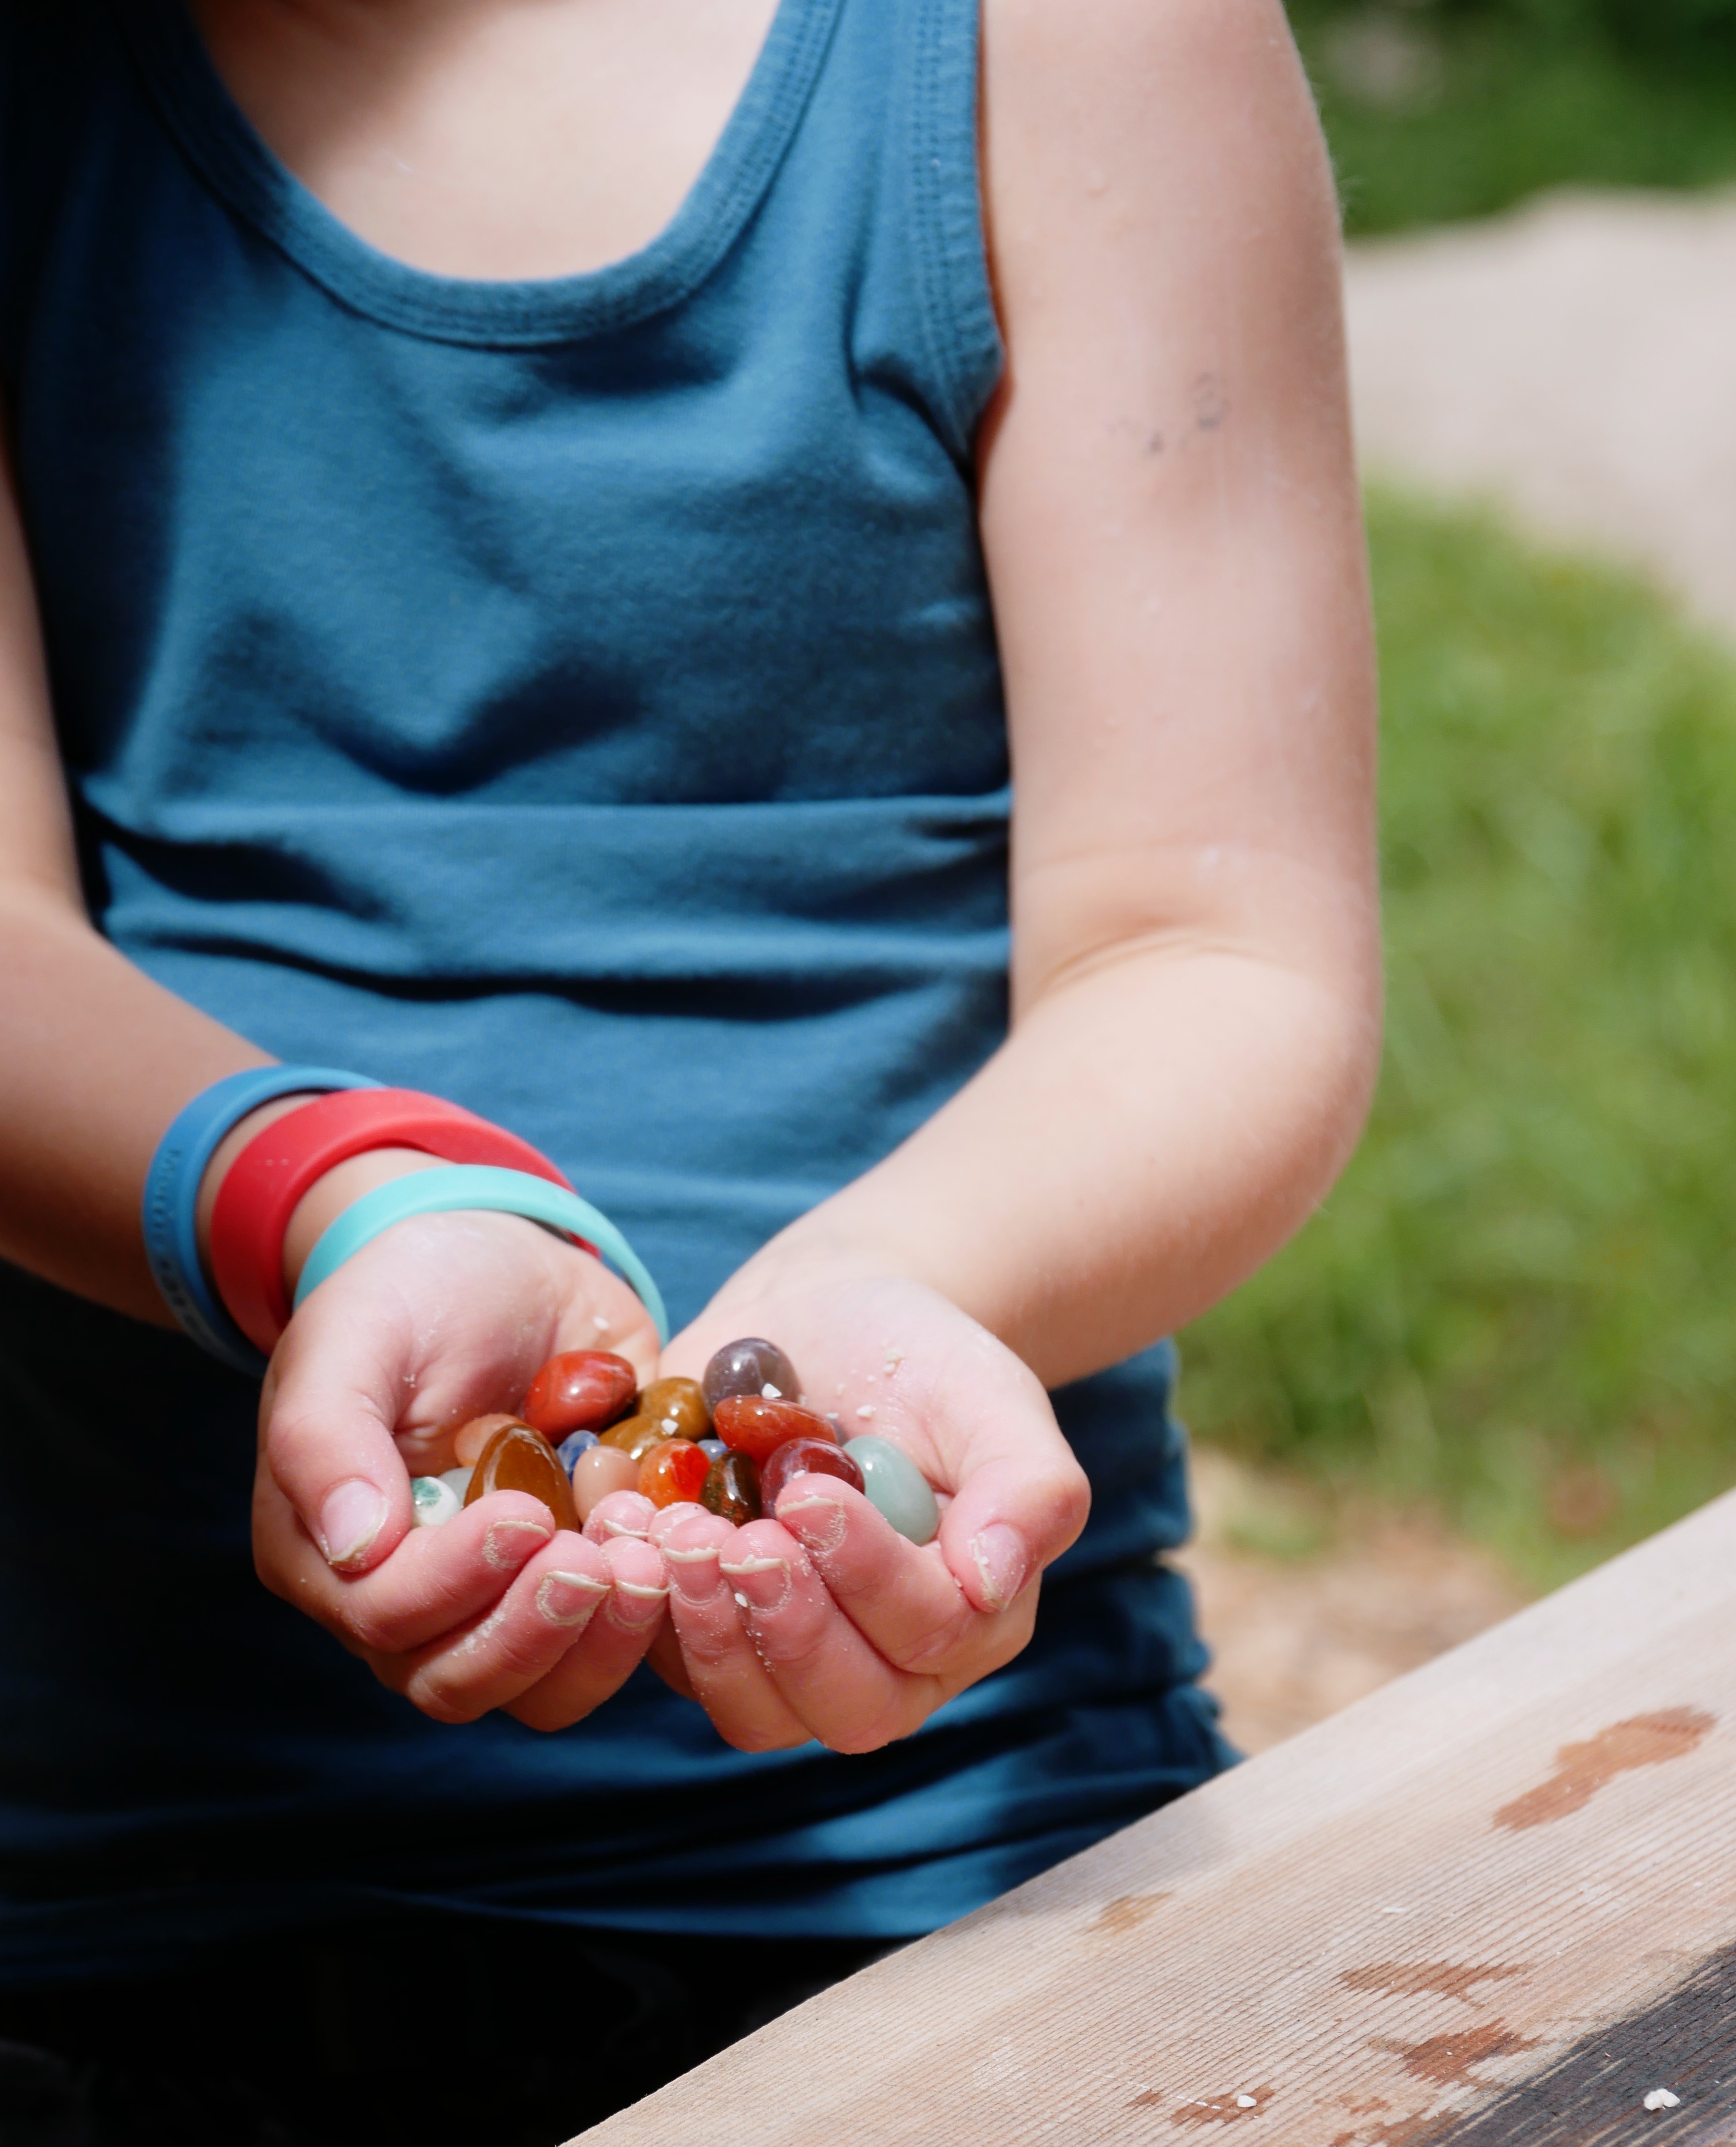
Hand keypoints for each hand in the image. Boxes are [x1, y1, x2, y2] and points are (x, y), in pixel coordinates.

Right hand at [251, 1207, 669, 1730]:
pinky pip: (610, 1643)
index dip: (457, 1582)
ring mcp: (500, 1598)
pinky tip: (681, 1547)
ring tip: (648, 1559)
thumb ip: (326, 1436)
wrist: (502, 1259)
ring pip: (542, 1690)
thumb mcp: (354, 1334)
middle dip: (535, 1632)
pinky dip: (652, 1616)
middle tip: (602, 1557)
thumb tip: (354, 1543)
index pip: (386, 1617)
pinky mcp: (577, 1581)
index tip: (526, 1515)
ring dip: (600, 1642)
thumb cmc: (408, 1290)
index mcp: (329, 1552)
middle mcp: (409, 1599)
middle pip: (459, 1679)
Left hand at [650, 1252, 1090, 1752]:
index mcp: (973, 1612)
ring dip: (707, 1632)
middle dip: (787, 1628)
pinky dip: (643, 1603)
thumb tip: (998, 1582)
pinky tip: (626, 1522)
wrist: (831, 1317)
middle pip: (845, 1706)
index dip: (869, 1579)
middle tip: (738, 1536)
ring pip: (754, 1711)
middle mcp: (888, 1658)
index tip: (812, 1493)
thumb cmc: (925, 1360)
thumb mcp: (994, 1398)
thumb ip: (1031, 1488)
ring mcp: (792, 1653)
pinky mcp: (712, 1626)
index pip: (930, 1637)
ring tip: (676, 1533)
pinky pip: (671, 1661)